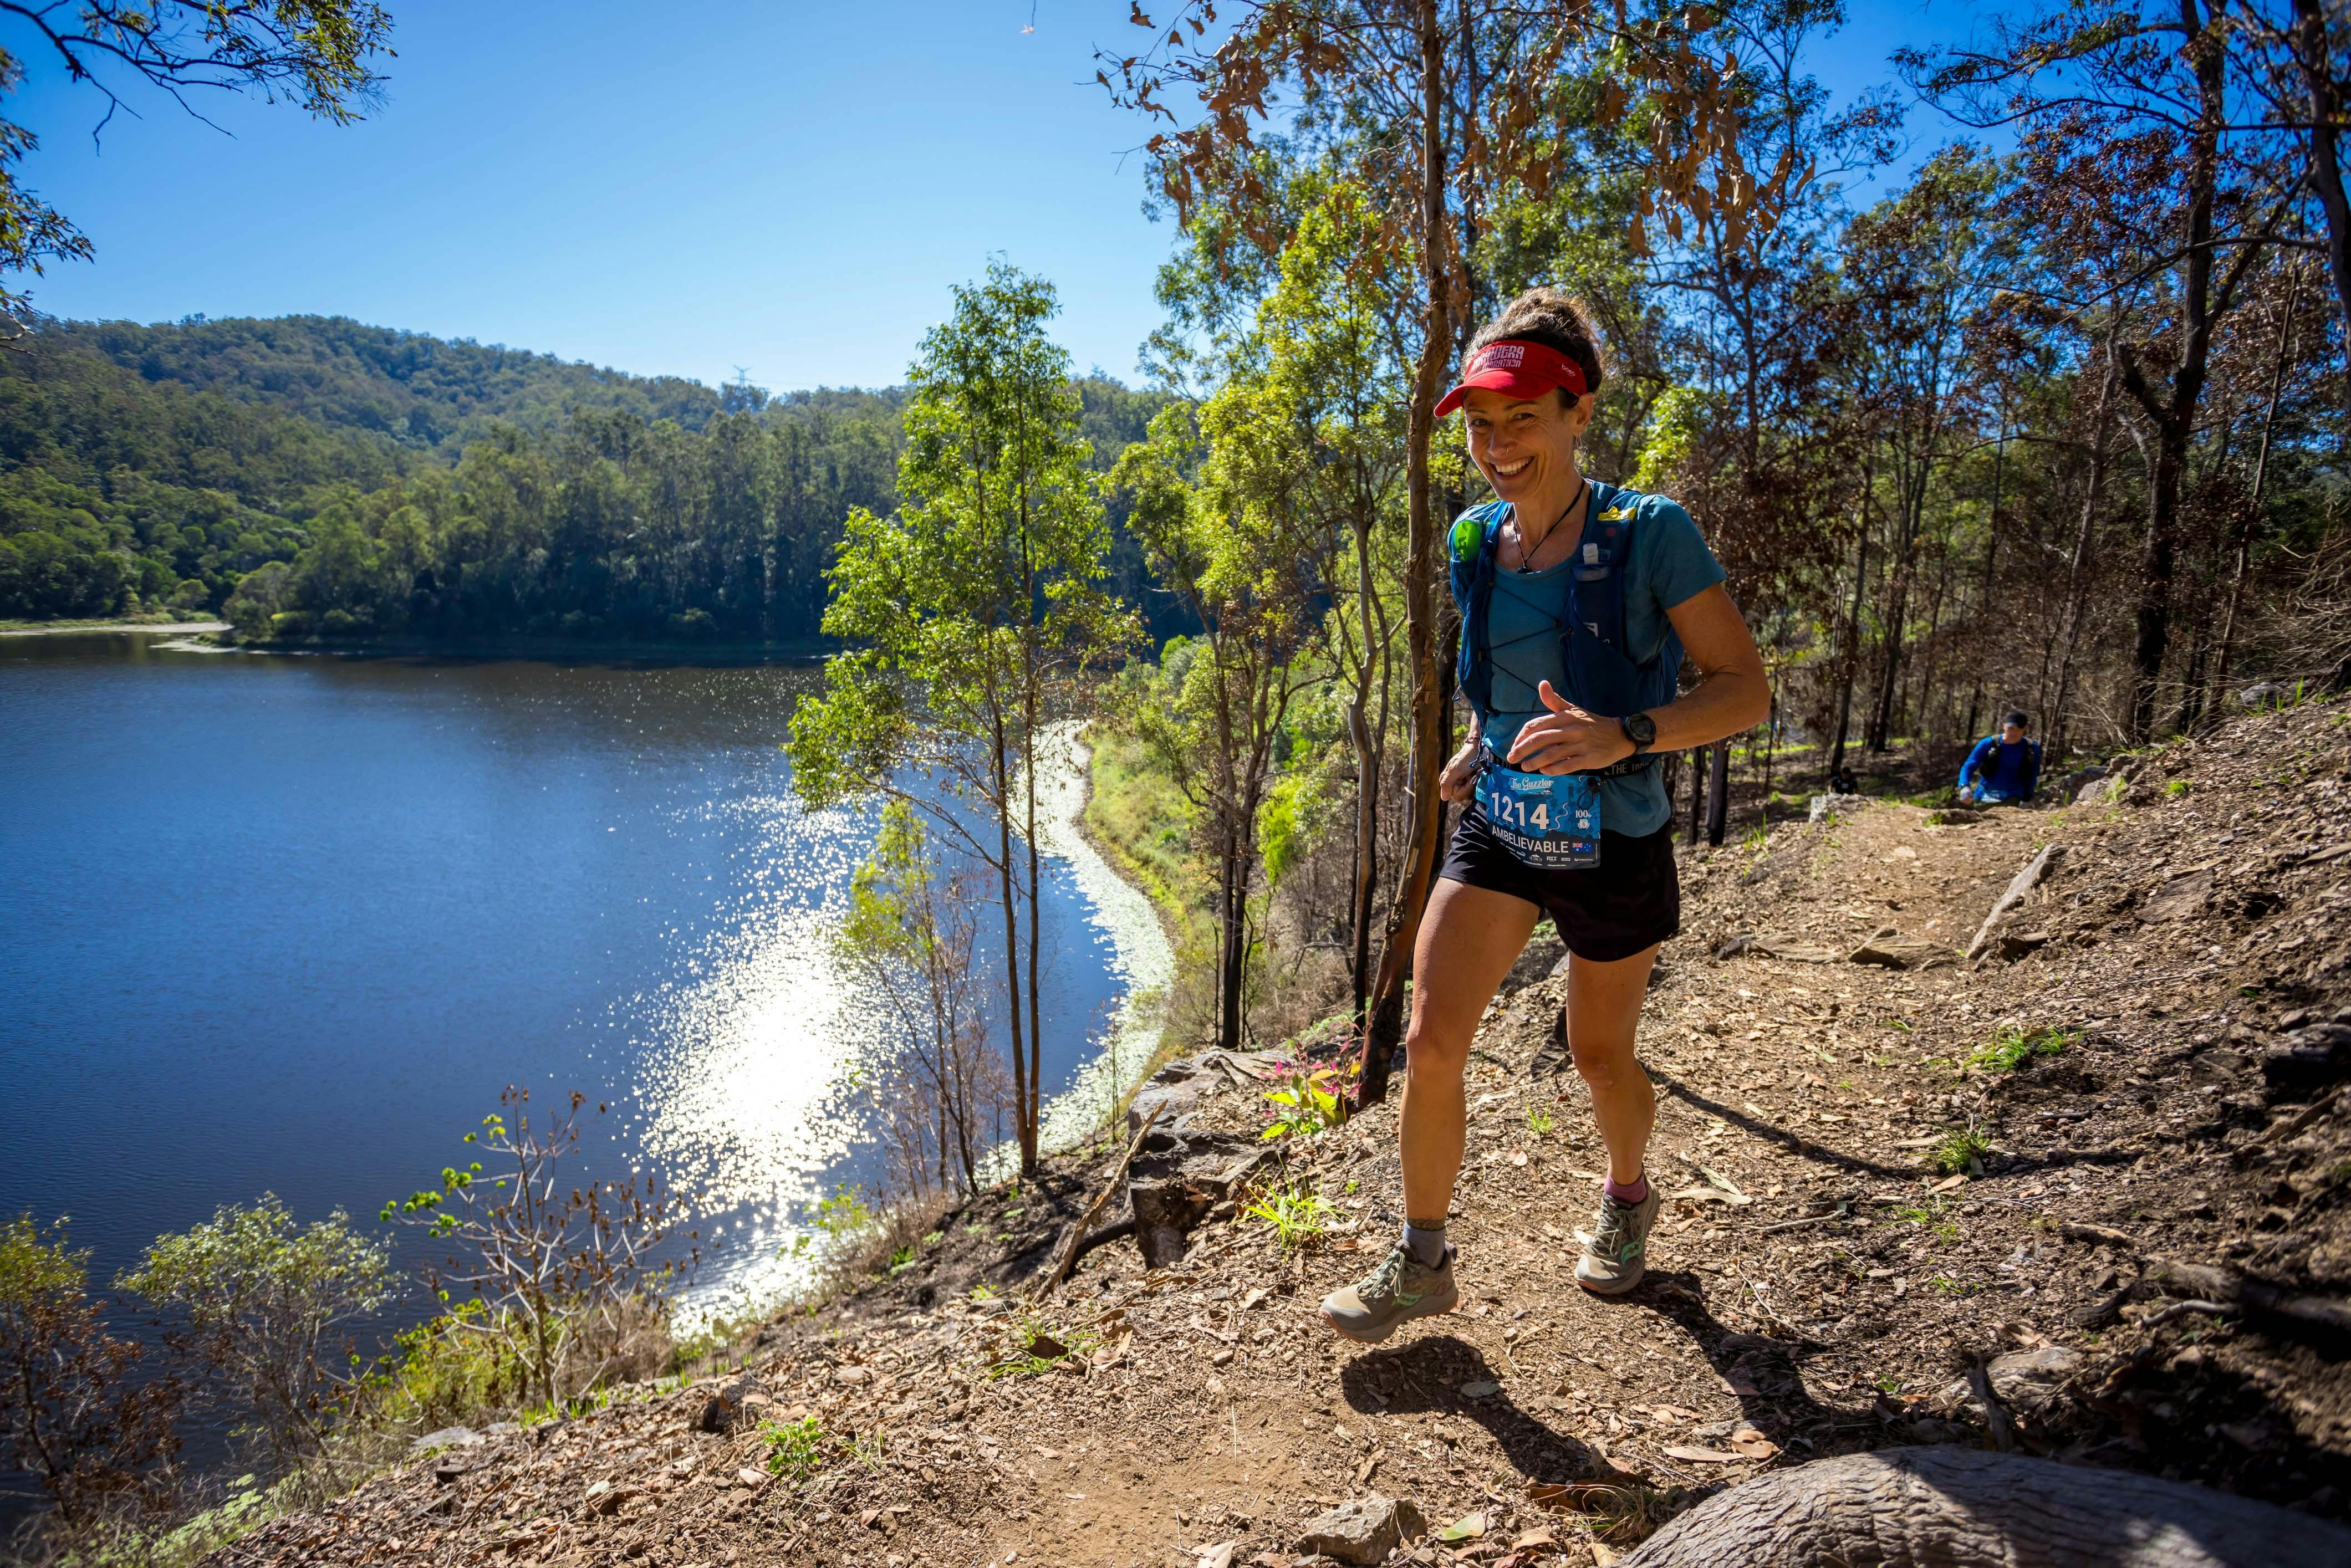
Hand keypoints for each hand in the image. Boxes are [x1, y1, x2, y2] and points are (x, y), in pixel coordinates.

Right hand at [1439, 739, 1482, 803]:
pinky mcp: (1470, 783)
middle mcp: (1453, 784)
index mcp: (1446, 780)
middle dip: (1469, 786)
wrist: (1479, 748)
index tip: (1468, 777)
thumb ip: (1447, 783)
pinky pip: (1474, 790)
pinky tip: (1477, 775)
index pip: (1455, 795)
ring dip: (1474, 784)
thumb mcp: (1456, 769)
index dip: (1464, 789)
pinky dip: (1478, 783)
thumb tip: (1443, 798)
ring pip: (1469, 794)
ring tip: (1474, 773)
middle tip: (1471, 774)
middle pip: (1462, 796)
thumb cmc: (1467, 757)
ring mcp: (1462, 784)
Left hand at [1504, 681, 1635, 775]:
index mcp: (1564, 717)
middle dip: (1522, 749)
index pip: (1536, 725)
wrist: (1619, 735)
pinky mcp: (1589, 758)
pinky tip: (1544, 771)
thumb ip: (1554, 700)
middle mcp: (1571, 729)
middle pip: (1540, 739)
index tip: (1515, 745)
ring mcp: (1580, 744)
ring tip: (1524, 767)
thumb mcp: (1573, 709)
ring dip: (1535, 761)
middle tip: (1511, 758)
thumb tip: (1542, 684)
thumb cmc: (1591, 723)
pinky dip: (1554, 769)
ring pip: (1552, 754)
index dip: (1522, 736)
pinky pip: (1568, 765)